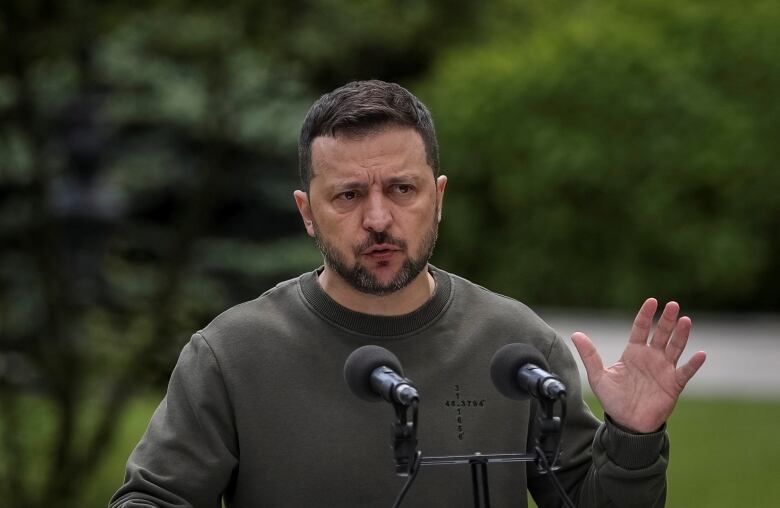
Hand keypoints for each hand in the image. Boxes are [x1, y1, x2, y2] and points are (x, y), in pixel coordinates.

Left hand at [570, 298, 706, 432]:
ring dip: (681, 335)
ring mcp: (664, 369)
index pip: (641, 328)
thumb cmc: (613, 400)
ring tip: (686, 320)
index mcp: (633, 353)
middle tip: (673, 305)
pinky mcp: (674, 384)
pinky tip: (700, 354)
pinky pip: (685, 372)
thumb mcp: (598, 377)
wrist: (628, 424)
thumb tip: (575, 334)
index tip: (652, 301)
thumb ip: (590, 355)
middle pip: (661, 334)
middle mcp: (651, 357)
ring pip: (675, 348)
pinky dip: (693, 364)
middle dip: (667, 319)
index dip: (646, 315)